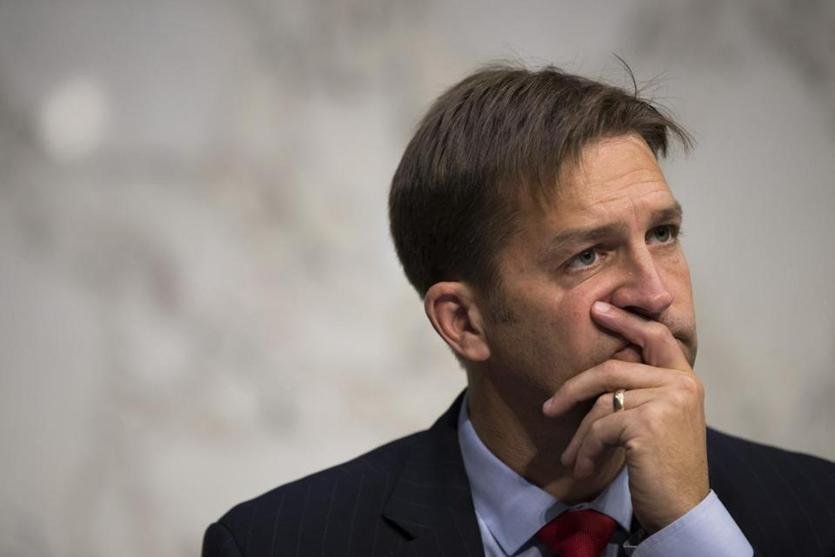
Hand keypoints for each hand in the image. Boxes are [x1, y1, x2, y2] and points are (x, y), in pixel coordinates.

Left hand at [542, 301, 708, 532]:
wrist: (681, 509)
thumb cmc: (664, 468)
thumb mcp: (658, 421)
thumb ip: (641, 392)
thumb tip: (594, 378)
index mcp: (686, 380)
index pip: (656, 336)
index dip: (626, 320)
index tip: (598, 308)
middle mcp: (681, 385)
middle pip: (612, 369)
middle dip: (574, 388)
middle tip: (549, 407)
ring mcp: (666, 401)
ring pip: (602, 403)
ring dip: (580, 435)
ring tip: (571, 457)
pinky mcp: (647, 422)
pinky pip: (599, 427)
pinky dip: (585, 449)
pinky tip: (583, 467)